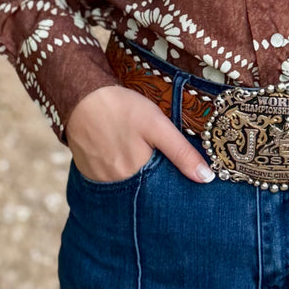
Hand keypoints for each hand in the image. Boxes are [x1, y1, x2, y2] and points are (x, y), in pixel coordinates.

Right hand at [64, 84, 214, 184]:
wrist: (82, 95)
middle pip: (142, 192)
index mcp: (137, 174)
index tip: (180, 180)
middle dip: (153, 184)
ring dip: (134, 180)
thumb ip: (182, 152)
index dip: (172, 185)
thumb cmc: (123, 108)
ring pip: (125, 188)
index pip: (161, 192)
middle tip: (156, 163)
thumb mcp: (158, 125)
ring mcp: (99, 180)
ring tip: (138, 159)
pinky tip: (121, 158)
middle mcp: (116, 184)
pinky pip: (108, 181)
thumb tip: (206, 179)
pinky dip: (117, 174)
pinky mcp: (87, 172)